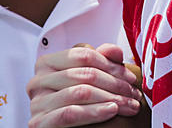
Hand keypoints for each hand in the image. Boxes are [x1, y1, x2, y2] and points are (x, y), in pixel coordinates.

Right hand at [27, 43, 143, 127]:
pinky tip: (112, 110)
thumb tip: (113, 51)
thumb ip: (102, 60)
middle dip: (115, 84)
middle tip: (134, 94)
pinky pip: (69, 114)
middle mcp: (38, 81)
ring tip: (129, 105)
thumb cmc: (80, 104)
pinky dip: (94, 111)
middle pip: (85, 74)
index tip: (131, 77)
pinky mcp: (38, 123)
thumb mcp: (91, 79)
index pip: (83, 55)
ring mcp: (36, 103)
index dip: (111, 65)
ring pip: (80, 92)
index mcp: (47, 64)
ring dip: (111, 98)